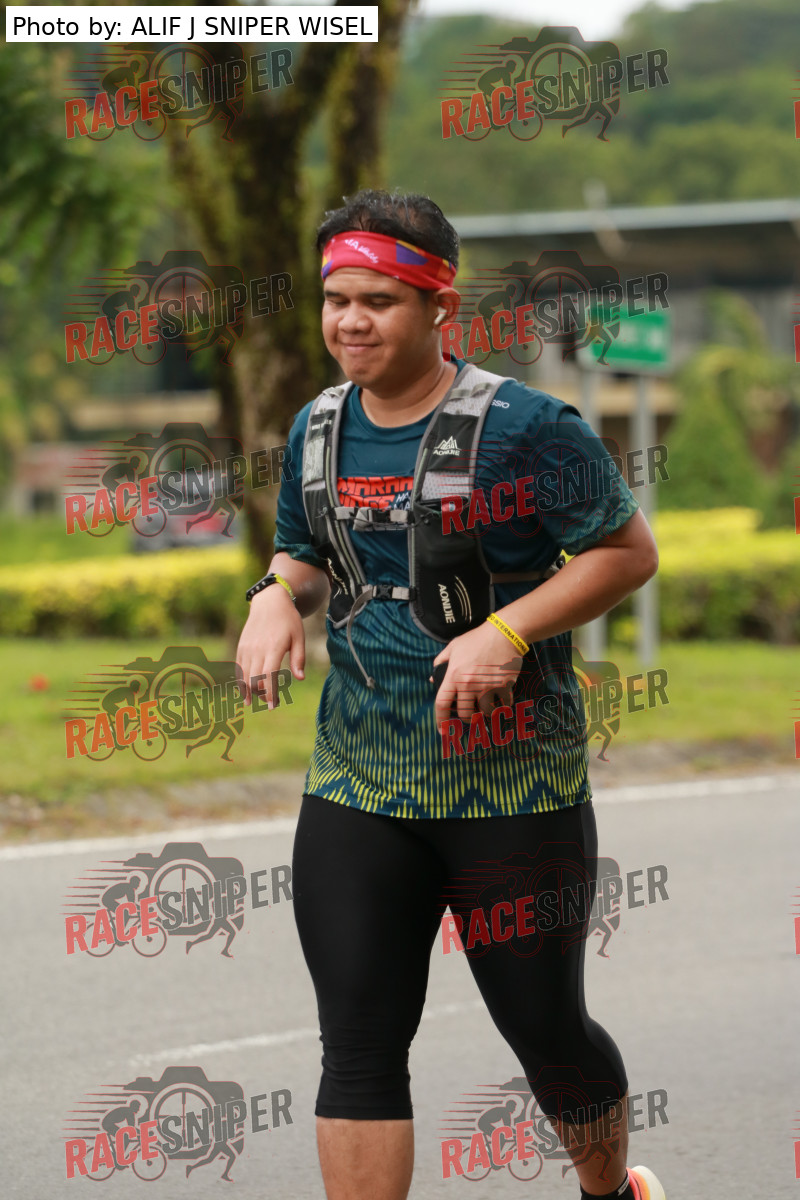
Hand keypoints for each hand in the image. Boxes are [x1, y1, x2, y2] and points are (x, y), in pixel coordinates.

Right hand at [236, 585, 304, 708]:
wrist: (269, 602)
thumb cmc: (288, 620)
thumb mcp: (299, 637)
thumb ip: (298, 658)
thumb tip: (300, 678)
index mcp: (273, 647)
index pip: (268, 676)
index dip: (270, 693)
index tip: (273, 705)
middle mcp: (257, 649)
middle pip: (254, 679)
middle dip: (262, 695)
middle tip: (271, 702)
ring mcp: (246, 648)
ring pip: (244, 676)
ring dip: (250, 691)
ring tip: (257, 701)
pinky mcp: (241, 647)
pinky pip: (238, 669)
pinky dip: (241, 682)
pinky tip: (245, 693)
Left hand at [431, 621, 522, 726]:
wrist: (504, 633)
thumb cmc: (477, 639)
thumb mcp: (453, 647)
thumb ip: (440, 662)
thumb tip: (432, 677)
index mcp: (454, 675)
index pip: (442, 703)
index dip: (440, 721)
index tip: (442, 731)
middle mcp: (469, 684)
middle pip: (465, 714)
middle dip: (466, 718)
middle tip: (469, 715)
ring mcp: (487, 687)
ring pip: (484, 713)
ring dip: (484, 713)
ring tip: (486, 706)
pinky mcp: (504, 687)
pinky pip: (503, 705)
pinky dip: (502, 706)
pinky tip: (502, 700)